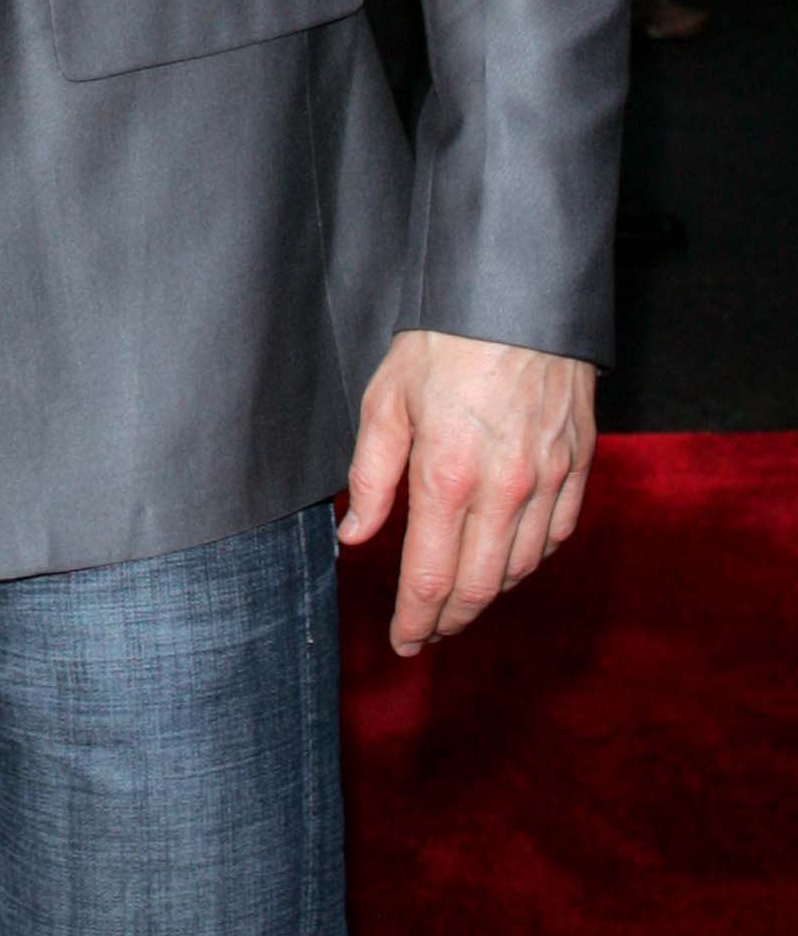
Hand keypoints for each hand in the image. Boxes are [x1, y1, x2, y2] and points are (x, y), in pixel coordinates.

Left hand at [340, 331, 596, 656]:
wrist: (516, 294)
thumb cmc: (443, 342)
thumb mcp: (385, 400)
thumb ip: (371, 476)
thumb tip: (356, 538)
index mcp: (448, 475)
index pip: (431, 578)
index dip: (414, 620)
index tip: (401, 641)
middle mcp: (504, 489)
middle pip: (481, 588)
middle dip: (450, 621)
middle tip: (426, 632)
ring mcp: (548, 480)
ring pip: (521, 568)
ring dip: (488, 593)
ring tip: (460, 597)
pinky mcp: (579, 466)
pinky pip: (557, 535)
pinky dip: (530, 558)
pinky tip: (508, 556)